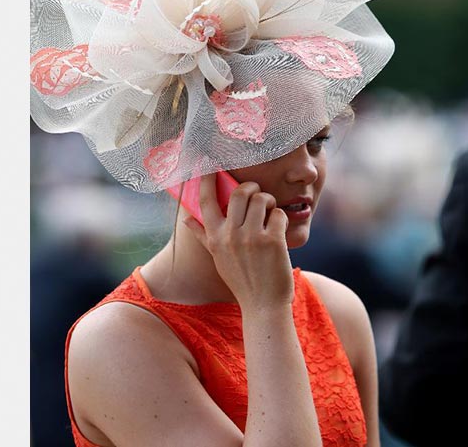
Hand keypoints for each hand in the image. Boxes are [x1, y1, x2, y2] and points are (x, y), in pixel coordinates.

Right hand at [182, 172, 293, 310]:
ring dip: (269, 202)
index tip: (208, 163)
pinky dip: (281, 218)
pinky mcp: (272, 241)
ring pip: (261, 199)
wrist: (263, 305)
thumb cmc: (242, 280)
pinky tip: (279, 230)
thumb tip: (186, 220)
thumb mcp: (218, 258)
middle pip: (240, 192)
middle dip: (252, 188)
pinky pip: (278, 213)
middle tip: (258, 195)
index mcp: (215, 238)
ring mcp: (251, 237)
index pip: (206, 201)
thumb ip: (203, 236)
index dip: (206, 179)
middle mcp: (230, 236)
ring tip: (270, 213)